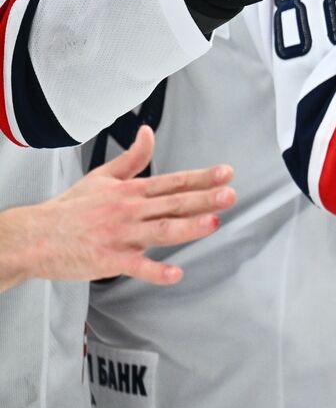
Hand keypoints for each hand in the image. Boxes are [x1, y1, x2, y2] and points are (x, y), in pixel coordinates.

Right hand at [1, 126, 234, 287]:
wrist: (33, 236)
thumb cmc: (70, 208)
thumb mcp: (103, 176)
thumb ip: (133, 157)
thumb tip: (148, 132)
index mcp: (131, 191)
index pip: (173, 181)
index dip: (202, 177)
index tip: (227, 173)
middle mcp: (130, 210)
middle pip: (173, 203)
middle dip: (203, 199)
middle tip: (229, 194)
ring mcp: (120, 235)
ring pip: (160, 230)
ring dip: (188, 227)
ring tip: (213, 223)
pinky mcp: (108, 259)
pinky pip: (136, 266)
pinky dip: (155, 271)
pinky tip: (175, 274)